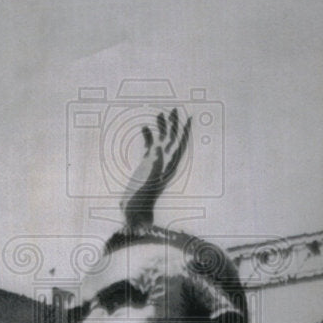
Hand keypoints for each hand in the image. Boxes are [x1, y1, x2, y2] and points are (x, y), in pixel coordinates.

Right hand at [119, 108, 191, 227]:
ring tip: (160, 114)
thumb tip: (158, 154)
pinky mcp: (146, 165)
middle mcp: (164, 164)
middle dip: (174, 125)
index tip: (189, 119)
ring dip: (162, 128)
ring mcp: (155, 163)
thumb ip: (153, 170)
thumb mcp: (148, 185)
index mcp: (167, 168)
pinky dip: (148, 137)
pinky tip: (144, 127)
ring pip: (161, 142)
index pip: (179, 146)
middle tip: (175, 110)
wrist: (134, 212)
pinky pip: (149, 147)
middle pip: (172, 141)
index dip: (184, 132)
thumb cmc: (140, 202)